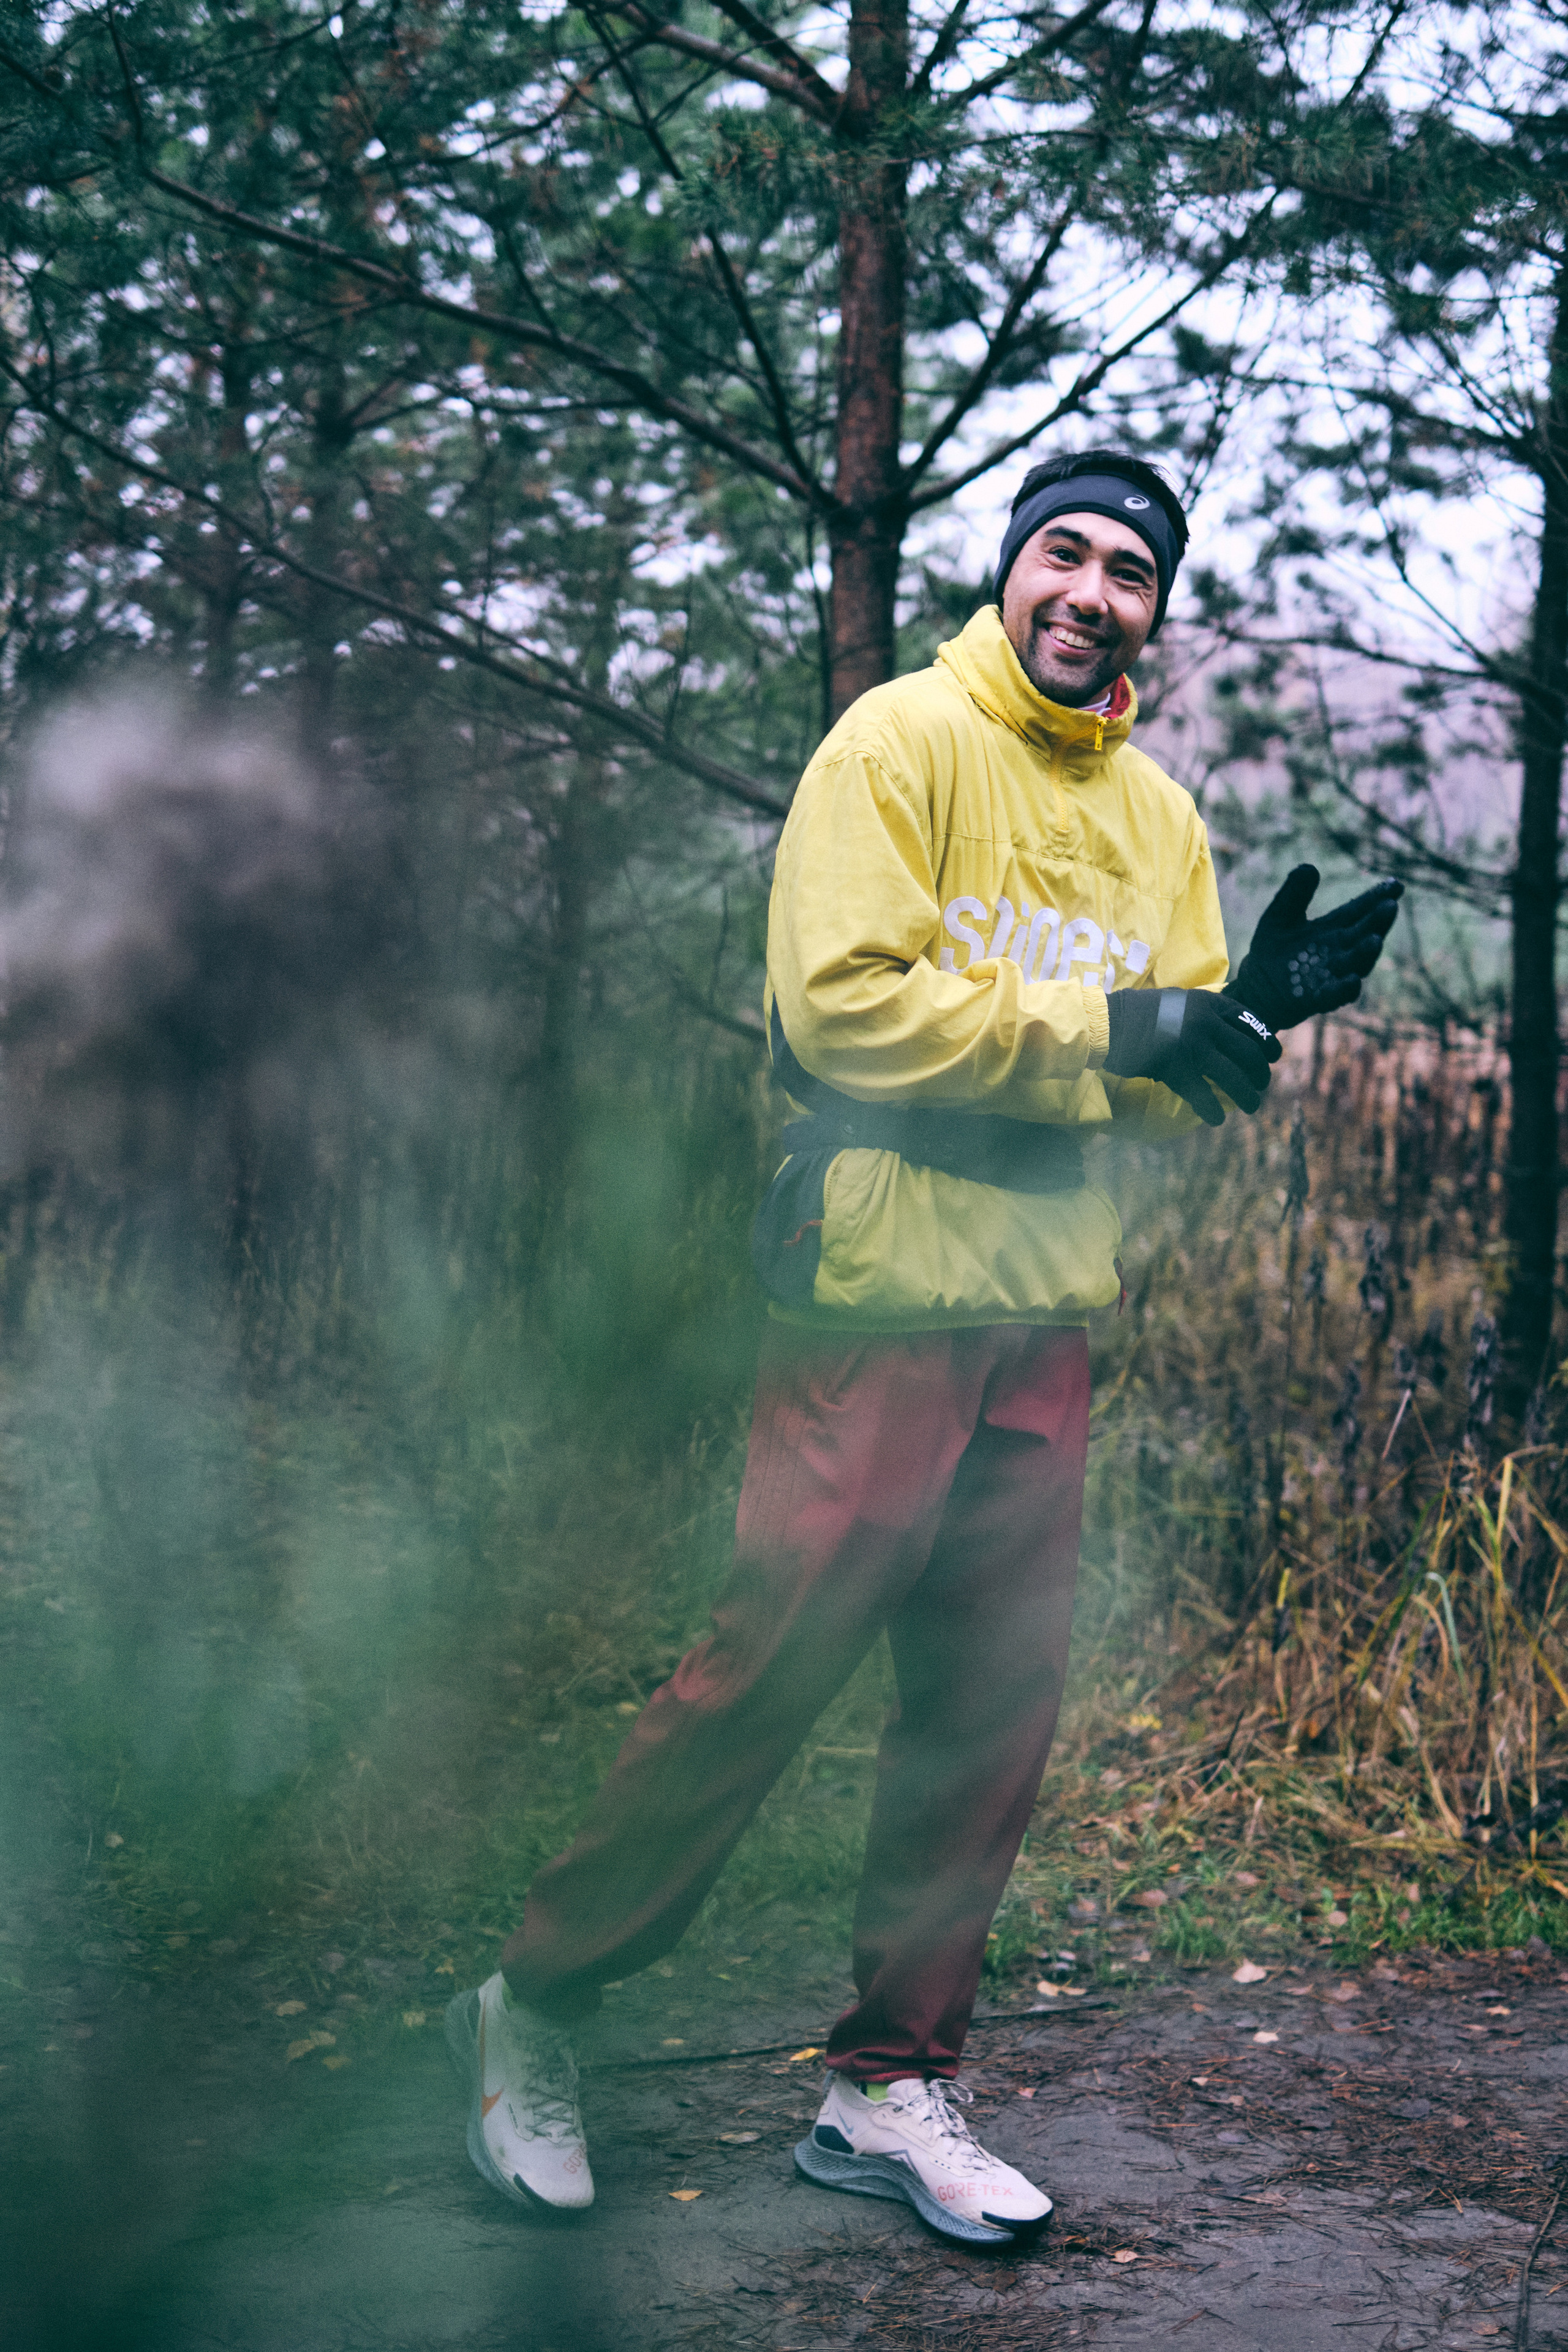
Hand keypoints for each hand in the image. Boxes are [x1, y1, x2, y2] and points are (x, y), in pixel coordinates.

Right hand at [1104, 988, 1281, 1125]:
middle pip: (1248, 1052)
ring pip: (1234, 1077)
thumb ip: (1202, 1013)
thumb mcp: (1178, 1002)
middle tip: (1260, 1085)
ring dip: (1247, 1095)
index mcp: (1208, 1003)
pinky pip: (1204, 1096)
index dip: (1266, 1040)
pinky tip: (1216, 1119)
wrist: (1107, 1022)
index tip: (1274, 1055)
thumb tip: (1224, 1031)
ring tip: (1251, 1106)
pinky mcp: (1176, 1070)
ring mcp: (1192, 1047)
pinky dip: (1214, 1111)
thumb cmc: (1137, 1013)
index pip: (1249, 1021)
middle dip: (1260, 1073)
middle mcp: (1205, 1023)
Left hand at [1224, 866, 1402, 1031]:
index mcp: (1334, 929)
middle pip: (1364, 934)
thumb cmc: (1273, 951)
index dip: (1378, 897)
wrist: (1257, 989)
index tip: (1396, 884)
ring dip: (1366, 953)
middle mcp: (1340, 952)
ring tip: (1375, 940)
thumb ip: (1293, 895)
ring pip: (1355, 964)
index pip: (1360, 910)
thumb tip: (1309, 867)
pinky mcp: (1318, 998)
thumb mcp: (1279, 917)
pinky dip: (1344, 989)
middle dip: (1378, 921)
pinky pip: (1335, 994)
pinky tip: (1352, 981)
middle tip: (1390, 905)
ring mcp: (1332, 976)